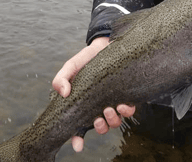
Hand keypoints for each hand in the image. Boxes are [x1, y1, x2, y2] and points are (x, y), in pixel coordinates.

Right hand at [52, 37, 135, 151]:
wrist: (106, 44)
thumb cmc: (87, 59)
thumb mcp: (70, 67)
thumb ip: (61, 79)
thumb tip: (64, 94)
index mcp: (84, 104)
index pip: (78, 127)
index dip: (77, 139)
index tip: (77, 146)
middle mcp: (99, 106)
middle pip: (100, 127)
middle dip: (100, 127)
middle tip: (98, 118)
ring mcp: (113, 101)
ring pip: (115, 122)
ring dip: (113, 120)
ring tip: (110, 109)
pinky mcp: (126, 93)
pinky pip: (129, 110)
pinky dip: (126, 111)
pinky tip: (122, 104)